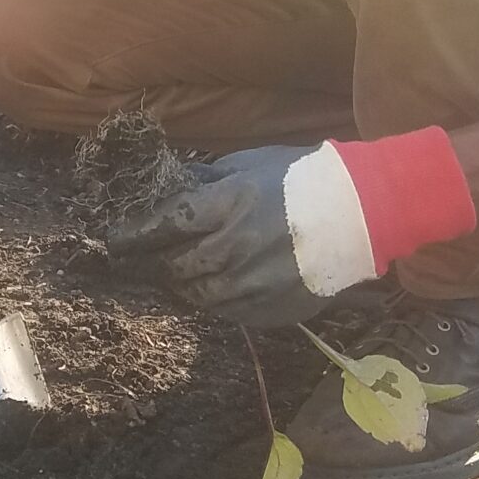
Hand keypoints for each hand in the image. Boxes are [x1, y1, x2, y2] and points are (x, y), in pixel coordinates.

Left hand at [105, 129, 476, 326]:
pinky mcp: (274, 308)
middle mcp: (236, 248)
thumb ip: (208, 182)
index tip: (113, 240)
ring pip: (200, 295)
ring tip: (178, 276)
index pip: (164, 225)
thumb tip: (172, 189)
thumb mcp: (250, 165)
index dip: (133, 234)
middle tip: (142, 263)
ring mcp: (256, 283)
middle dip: (155, 264)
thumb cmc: (304, 178)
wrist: (365, 211)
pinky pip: (230, 313)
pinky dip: (217, 302)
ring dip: (184, 286)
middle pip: (176, 266)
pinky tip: (216, 289)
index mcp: (228, 205)